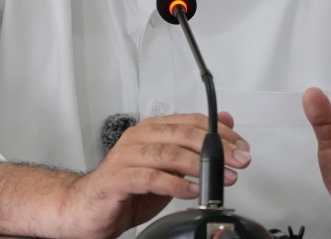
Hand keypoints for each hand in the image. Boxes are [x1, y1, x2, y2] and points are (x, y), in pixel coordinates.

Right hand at [64, 111, 251, 237]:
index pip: (192, 121)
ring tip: (219, 178)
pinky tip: (191, 191)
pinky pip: (150, 178)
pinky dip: (175, 184)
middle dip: (216, 148)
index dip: (221, 133)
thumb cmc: (126, 188)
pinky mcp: (118, 178)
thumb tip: (225, 122)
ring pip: (169, 153)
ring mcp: (126, 156)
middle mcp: (139, 138)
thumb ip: (193, 146)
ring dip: (199, 166)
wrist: (88, 209)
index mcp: (152, 130)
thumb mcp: (168, 166)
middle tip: (238, 162)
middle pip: (183, 134)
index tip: (241, 148)